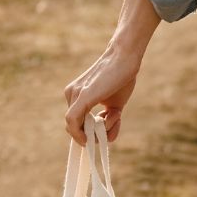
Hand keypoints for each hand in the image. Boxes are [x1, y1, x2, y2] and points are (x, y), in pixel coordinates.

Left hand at [64, 0, 161, 143]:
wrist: (125, 57)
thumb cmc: (121, 78)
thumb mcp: (115, 104)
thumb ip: (109, 120)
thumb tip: (108, 139)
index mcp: (77, 95)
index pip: (77, 123)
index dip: (91, 132)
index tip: (108, 130)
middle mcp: (71, 94)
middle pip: (75, 128)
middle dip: (94, 134)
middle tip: (115, 122)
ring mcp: (74, 95)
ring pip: (76, 127)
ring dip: (99, 131)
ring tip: (116, 116)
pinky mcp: (81, 96)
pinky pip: (73, 122)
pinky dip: (80, 134)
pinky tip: (96, 135)